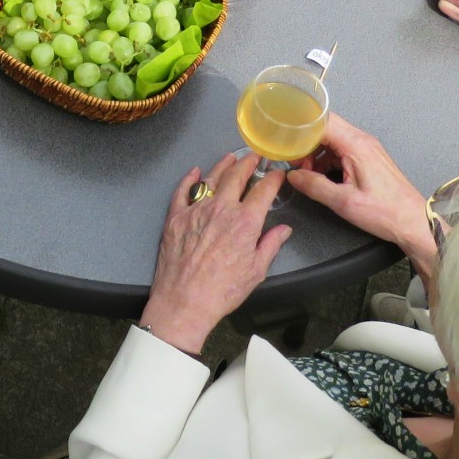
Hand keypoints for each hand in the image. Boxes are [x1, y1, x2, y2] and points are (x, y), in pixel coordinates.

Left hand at [138, 152, 292, 355]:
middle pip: (236, 176)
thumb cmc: (223, 290)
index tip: (277, 172)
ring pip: (211, 179)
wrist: (185, 301)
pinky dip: (189, 179)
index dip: (273, 178)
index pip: (263, 190)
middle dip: (248, 163)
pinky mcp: (175, 217)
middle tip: (254, 156)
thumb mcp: (256, 271)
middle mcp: (221, 209)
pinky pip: (183, 191)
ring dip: (222, 166)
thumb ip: (271, 245)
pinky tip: (195, 173)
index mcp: (245, 221)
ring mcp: (196, 210)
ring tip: (230, 158)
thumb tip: (283, 229)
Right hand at [286, 113, 436, 281]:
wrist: (413, 221)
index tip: (287, 142)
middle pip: (326, 127)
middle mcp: (362, 140)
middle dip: (306, 142)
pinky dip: (328, 160)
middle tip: (295, 162)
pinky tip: (323, 178)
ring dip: (317, 153)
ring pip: (332, 139)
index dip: (301, 129)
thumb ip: (314, 186)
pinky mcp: (368, 158)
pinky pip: (341, 150)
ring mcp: (367, 148)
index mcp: (356, 145)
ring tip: (309, 174)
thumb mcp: (343, 202)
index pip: (322, 121)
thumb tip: (293, 176)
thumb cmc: (385, 212)